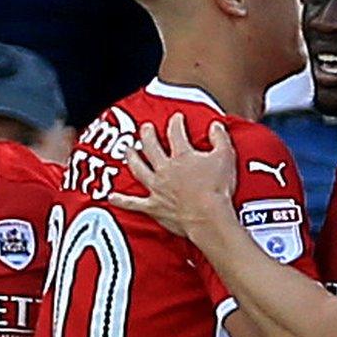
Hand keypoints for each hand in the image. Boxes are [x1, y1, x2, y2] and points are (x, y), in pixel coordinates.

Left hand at [108, 114, 237, 236]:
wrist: (209, 218)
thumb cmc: (218, 189)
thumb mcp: (225, 157)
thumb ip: (220, 138)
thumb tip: (215, 126)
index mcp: (182, 156)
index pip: (176, 133)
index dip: (175, 123)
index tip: (176, 118)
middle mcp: (165, 169)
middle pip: (151, 147)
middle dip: (148, 135)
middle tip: (146, 127)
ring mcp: (157, 188)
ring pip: (139, 169)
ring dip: (132, 158)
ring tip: (128, 150)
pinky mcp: (154, 207)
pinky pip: (133, 203)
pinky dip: (121, 200)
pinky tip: (111, 197)